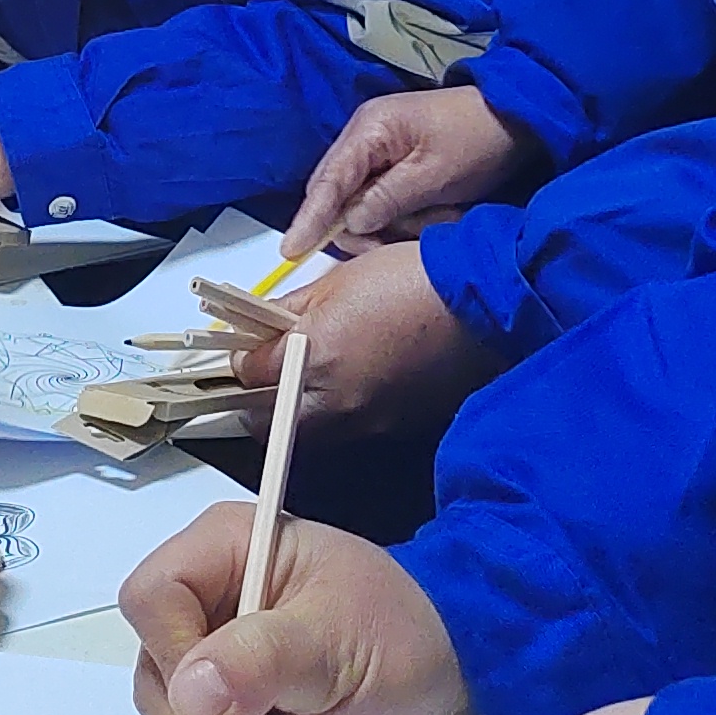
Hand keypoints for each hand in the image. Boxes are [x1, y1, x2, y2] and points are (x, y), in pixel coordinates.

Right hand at [121, 506, 468, 714]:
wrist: (452, 683)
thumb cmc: (401, 633)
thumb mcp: (335, 638)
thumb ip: (260, 660)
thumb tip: (190, 696)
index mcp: (225, 554)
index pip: (152, 600)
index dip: (175, 658)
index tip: (225, 709)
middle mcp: (208, 610)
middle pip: (154, 678)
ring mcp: (217, 672)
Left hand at [233, 242, 494, 434]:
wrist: (478, 302)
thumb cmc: (407, 279)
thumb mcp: (335, 281)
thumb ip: (287, 310)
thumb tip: (258, 328)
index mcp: (315, 356)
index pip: (249, 376)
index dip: (237, 362)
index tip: (239, 350)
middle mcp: (337, 402)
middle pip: (268, 422)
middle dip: (255, 401)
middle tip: (260, 374)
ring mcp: (368, 423)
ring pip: (307, 434)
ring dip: (293, 413)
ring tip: (303, 379)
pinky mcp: (395, 428)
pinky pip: (349, 432)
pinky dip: (336, 414)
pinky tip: (349, 383)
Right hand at [285, 87, 537, 259]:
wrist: (517, 118)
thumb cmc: (476, 140)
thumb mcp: (434, 174)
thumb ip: (387, 199)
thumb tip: (349, 225)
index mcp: (369, 131)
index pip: (328, 182)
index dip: (309, 218)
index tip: (290, 250)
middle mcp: (364, 137)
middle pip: (338, 195)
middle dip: (363, 228)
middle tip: (401, 241)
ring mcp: (379, 150)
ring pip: (362, 203)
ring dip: (393, 222)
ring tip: (438, 219)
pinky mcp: (396, 164)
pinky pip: (383, 199)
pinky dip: (404, 215)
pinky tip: (435, 214)